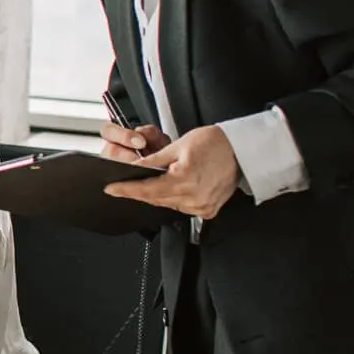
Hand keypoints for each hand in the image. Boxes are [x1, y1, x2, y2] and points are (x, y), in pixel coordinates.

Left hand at [105, 125, 240, 218]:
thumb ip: (153, 161)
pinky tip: (177, 187)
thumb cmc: (215, 143)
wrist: (242, 150)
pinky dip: (175, 198)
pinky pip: (183, 207)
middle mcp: (193, 198)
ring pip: (168, 204)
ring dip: (159, 194)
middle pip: (155, 199)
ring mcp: (202, 206)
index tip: (111, 189)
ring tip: (162, 179)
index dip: (125, 190)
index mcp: (184, 181)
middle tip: (129, 182)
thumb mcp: (178, 146)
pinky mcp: (208, 210)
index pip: (146, 190)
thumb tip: (134, 168)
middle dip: (141, 190)